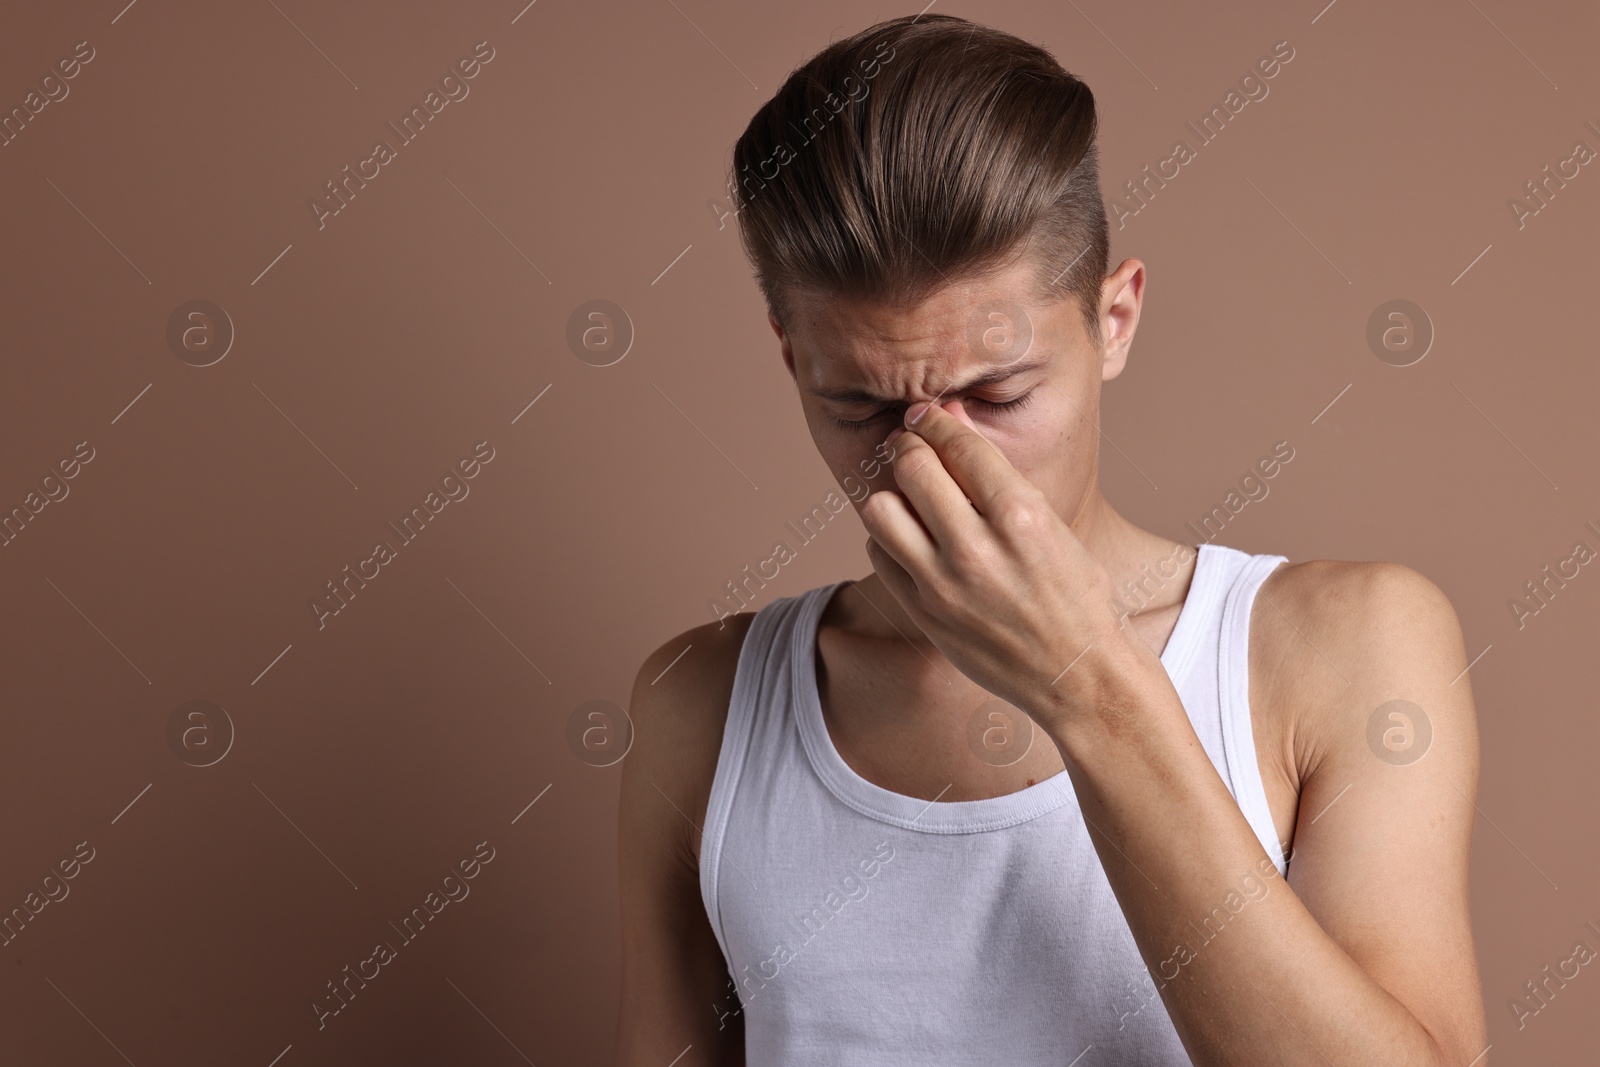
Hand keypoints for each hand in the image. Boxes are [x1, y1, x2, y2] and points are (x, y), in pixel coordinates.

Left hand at [860, 398, 1139, 727]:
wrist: (1077, 674)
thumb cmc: (1075, 594)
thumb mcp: (1052, 526)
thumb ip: (997, 480)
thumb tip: (950, 422)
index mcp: (1021, 517)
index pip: (960, 446)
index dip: (937, 420)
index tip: (925, 413)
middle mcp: (977, 549)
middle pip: (912, 468)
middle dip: (909, 447)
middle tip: (912, 447)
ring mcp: (944, 585)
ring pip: (880, 510)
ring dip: (892, 493)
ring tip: (911, 497)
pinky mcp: (923, 614)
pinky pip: (879, 554)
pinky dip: (888, 538)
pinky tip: (911, 540)